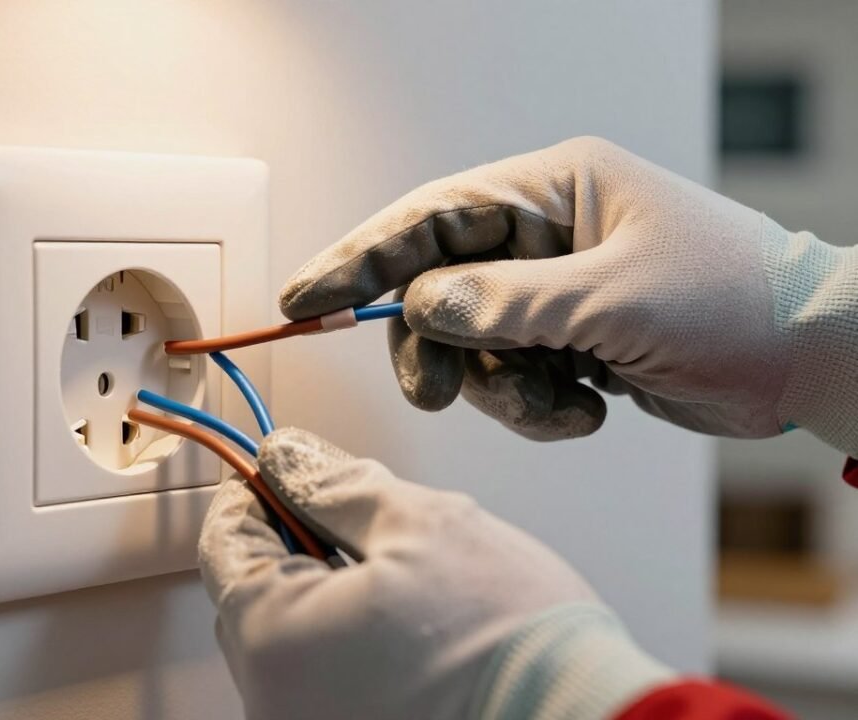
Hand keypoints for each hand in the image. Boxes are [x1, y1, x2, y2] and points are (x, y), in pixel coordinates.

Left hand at [200, 428, 670, 719]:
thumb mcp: (418, 522)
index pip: (224, 542)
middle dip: (299, 540)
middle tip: (361, 514)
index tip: (290, 468)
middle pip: (256, 592)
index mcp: (272, 640)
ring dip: (329, 590)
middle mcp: (275, 701)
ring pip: (292, 635)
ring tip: (403, 576)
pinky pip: (324, 674)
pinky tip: (409, 625)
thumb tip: (289, 456)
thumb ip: (335, 483)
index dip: (257, 489)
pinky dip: (350, 639)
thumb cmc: (509, 640)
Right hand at [280, 136, 857, 452]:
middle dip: (438, 346)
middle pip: (440, 287)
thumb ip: (507, 303)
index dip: (362, 256)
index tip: (307, 295)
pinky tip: (588, 406)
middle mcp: (547, 233)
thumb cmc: (737, 301)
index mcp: (555, 189)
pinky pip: (512, 377)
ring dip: (503, 388)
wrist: (810, 360)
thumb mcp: (614, 300)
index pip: (432, 217)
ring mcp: (557, 289)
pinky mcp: (570, 339)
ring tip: (559, 402)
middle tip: (436, 391)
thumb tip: (423, 307)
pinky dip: (538, 406)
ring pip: (473, 345)